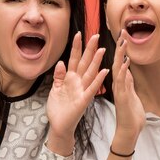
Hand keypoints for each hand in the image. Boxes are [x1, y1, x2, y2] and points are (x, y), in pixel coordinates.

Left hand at [46, 32, 107, 154]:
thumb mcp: (55, 89)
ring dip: (96, 61)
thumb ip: (58, 76)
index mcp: (70, 78)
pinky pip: (92, 88)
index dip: (76, 47)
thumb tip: (61, 62)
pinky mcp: (83, 100)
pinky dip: (98, 80)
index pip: (74, 59)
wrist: (59, 125)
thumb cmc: (58, 108)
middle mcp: (78, 82)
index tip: (79, 34)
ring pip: (90, 73)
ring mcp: (82, 90)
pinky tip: (104, 70)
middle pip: (85, 62)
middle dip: (89, 49)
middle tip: (96, 35)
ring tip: (101, 49)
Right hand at [111, 30, 144, 152]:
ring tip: (123, 42)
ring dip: (121, 55)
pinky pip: (121, 82)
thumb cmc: (131, 114)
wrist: (129, 131)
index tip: (124, 36)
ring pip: (118, 69)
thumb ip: (128, 82)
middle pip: (118, 62)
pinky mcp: (122, 97)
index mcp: (121, 83)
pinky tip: (125, 62)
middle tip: (122, 32)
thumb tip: (127, 69)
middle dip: (120, 47)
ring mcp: (119, 90)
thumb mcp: (132, 94)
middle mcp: (118, 85)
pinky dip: (123, 72)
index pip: (121, 62)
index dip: (122, 50)